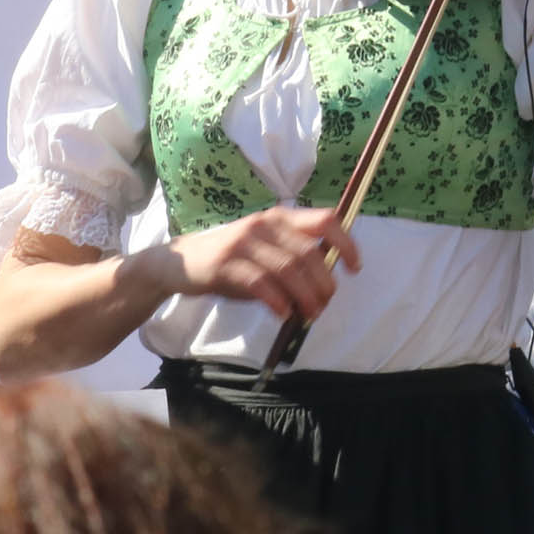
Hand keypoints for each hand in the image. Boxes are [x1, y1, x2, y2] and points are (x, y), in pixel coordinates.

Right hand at [125, 205, 361, 328]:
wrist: (179, 263)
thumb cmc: (229, 260)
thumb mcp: (264, 250)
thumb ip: (293, 258)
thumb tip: (327, 285)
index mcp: (279, 218)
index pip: (325, 220)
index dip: (346, 243)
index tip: (354, 268)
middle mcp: (264, 224)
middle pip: (310, 252)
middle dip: (324, 283)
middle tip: (325, 305)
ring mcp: (244, 242)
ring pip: (289, 268)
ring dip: (306, 296)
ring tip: (309, 315)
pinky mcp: (226, 264)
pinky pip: (261, 283)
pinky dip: (278, 302)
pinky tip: (283, 315)